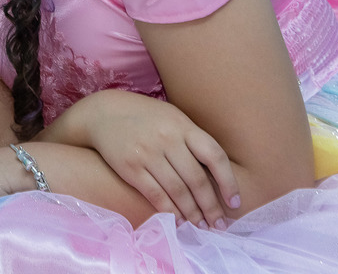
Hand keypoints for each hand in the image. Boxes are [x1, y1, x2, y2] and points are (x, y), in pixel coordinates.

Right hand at [70, 90, 239, 227]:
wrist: (103, 113)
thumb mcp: (172, 117)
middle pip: (197, 179)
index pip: (214, 155)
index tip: (234, 203)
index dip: (228, 182)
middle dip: (211, 206)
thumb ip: (192, 139)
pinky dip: (169, 210)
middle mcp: (167, 138)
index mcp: (182, 125)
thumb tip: (217, 173)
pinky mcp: (130, 167)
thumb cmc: (144, 117)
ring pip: (178, 190)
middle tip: (219, 224)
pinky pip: (155, 195)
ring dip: (192, 213)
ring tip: (201, 225)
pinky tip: (178, 220)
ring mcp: (147, 153)